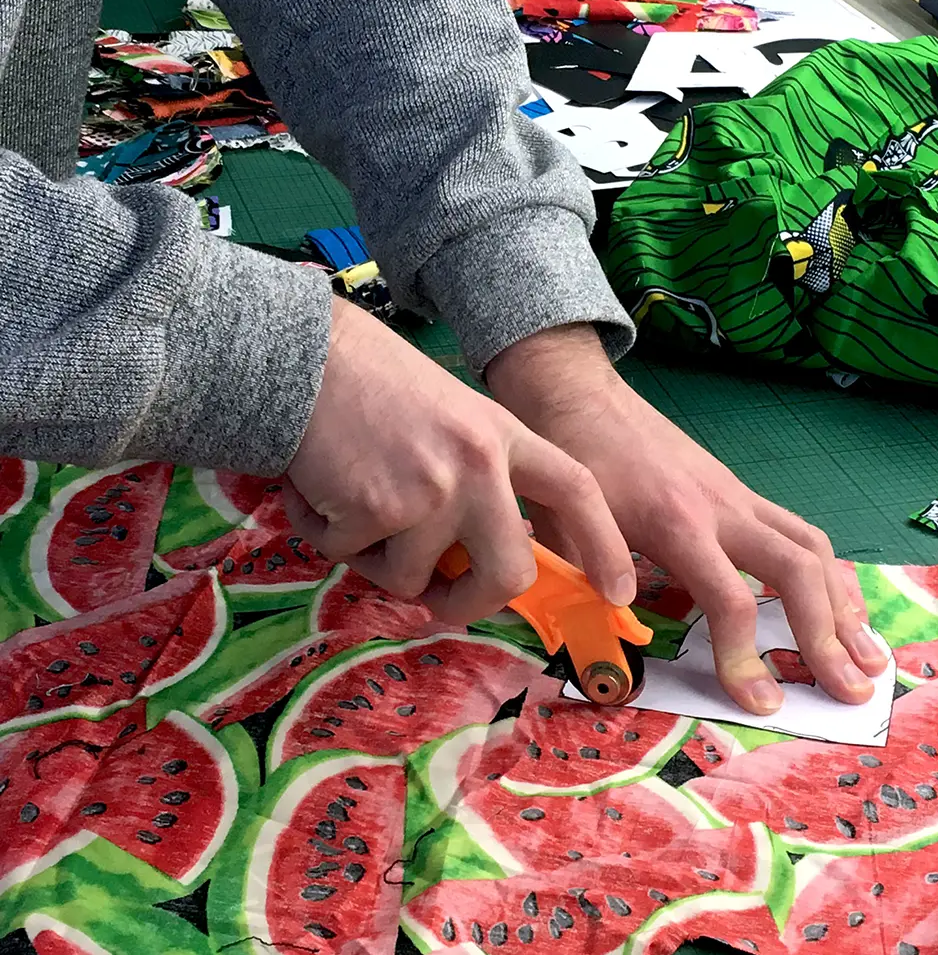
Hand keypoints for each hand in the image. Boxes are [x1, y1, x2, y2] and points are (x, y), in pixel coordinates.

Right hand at [286, 300, 635, 623]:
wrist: (300, 353)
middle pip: (509, 573)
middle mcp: (479, 465)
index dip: (603, 544)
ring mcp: (432, 490)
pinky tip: (319, 486)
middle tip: (437, 596)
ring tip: (350, 497)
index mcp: (502, 436)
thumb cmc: (370, 385)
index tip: (619, 592)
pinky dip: (329, 535)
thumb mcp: (449, 419)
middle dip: (471, 601)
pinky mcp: (377, 510)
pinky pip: (352, 559)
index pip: (575, 489)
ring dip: (375, 557)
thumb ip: (475, 480)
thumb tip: (467, 563)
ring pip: (412, 579)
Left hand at [487, 325, 888, 713]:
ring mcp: (738, 495)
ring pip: (812, 546)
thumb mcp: (566, 523)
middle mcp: (723, 508)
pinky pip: (799, 531)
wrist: (583, 397)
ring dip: (844, 604)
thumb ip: (589, 579)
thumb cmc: (571, 461)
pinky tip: (839, 603)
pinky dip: (828, 571)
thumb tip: (611, 641)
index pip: (731, 601)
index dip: (746, 658)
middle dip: (828, 635)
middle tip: (852, 691)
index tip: (762, 704)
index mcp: (677, 524)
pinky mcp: (740, 490)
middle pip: (798, 570)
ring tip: (868, 655)